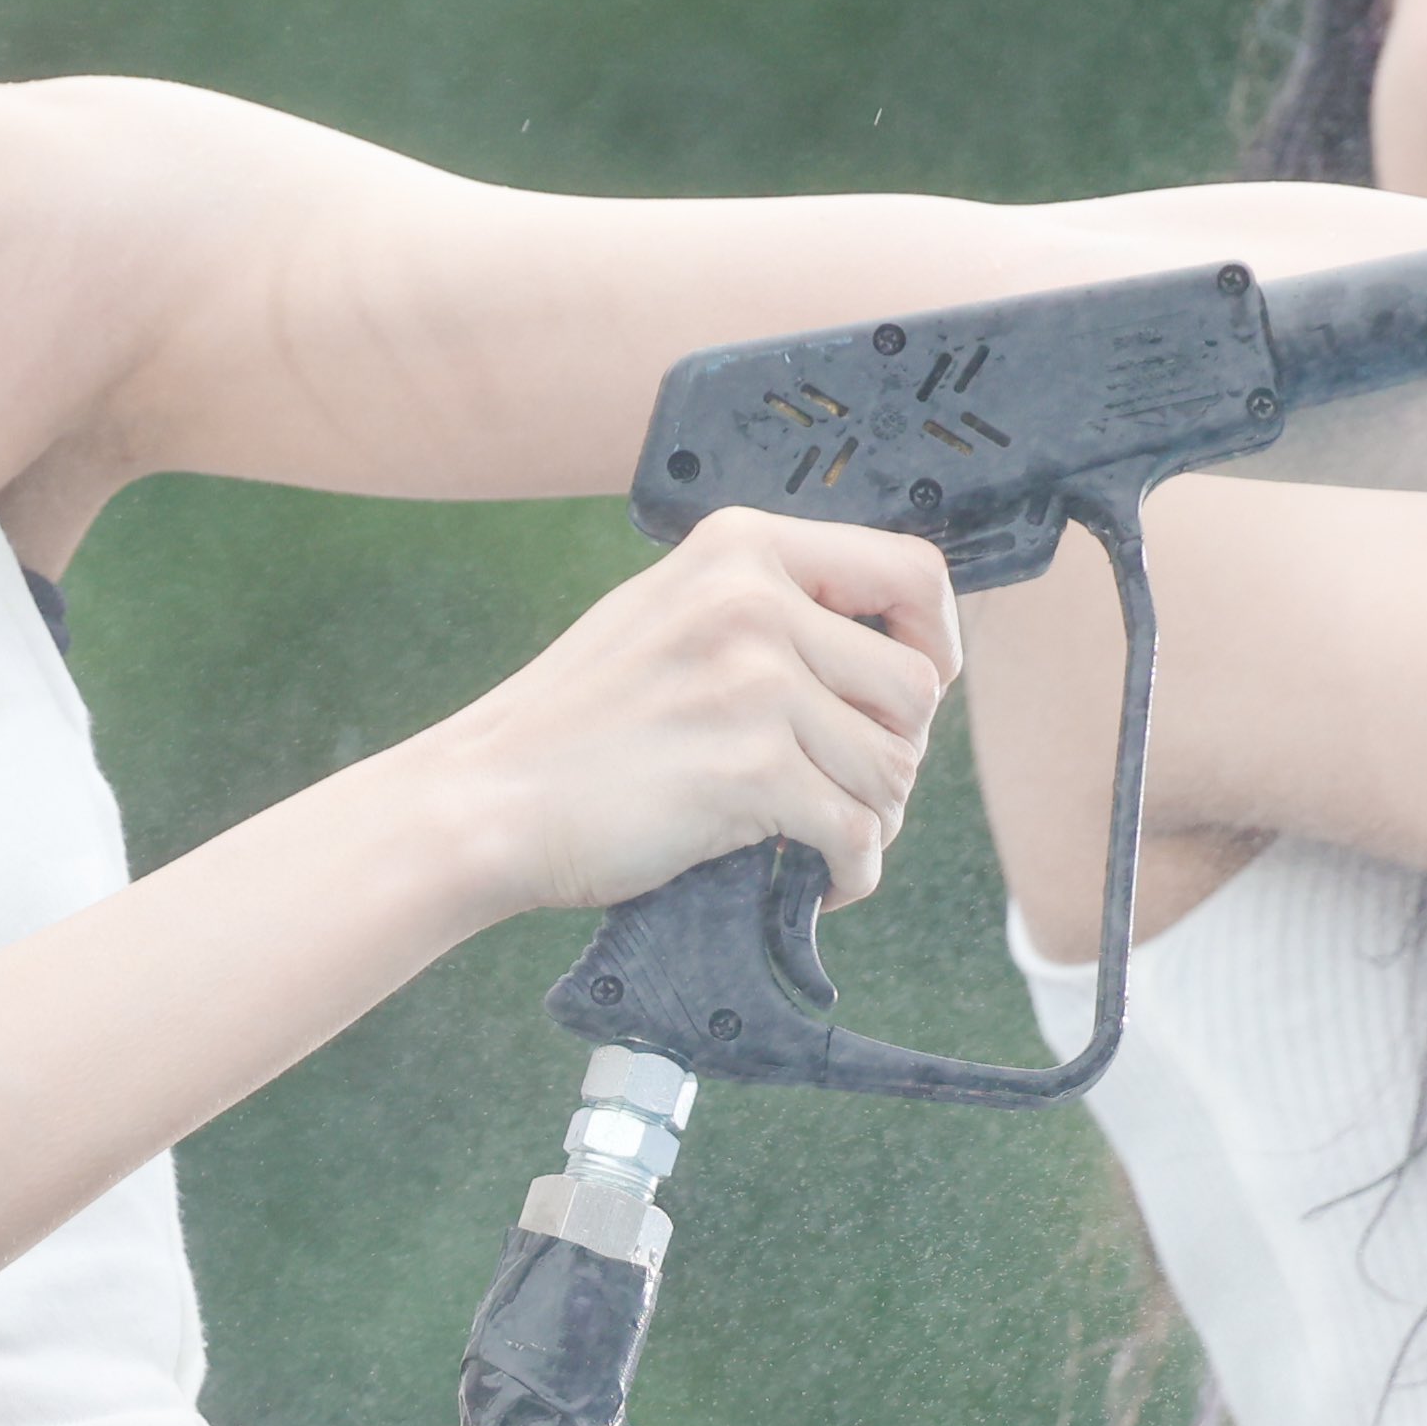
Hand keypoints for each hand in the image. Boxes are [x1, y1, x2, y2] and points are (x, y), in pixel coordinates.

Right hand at [405, 507, 962, 917]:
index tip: (914, 687)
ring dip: (870, 817)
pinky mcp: (752, 771)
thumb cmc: (576, 721)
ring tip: (815, 834)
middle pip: (916, 685)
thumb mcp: (667, 613)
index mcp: (739, 548)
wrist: (489, 798)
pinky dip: (848, 871)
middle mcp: (754, 600)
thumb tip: (890, 642)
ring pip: (895, 766)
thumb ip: (766, 607)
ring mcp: (754, 683)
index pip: (913, 569)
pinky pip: (859, 833)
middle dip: (893, 751)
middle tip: (840, 786)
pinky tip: (808, 878)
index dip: (937, 638)